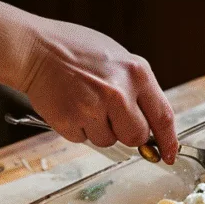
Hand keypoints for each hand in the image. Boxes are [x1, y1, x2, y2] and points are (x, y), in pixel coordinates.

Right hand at [17, 20, 177, 162]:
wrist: (35, 49)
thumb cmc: (78, 51)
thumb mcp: (119, 60)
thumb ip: (138, 91)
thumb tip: (153, 129)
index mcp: (136, 73)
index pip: (163, 117)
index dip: (169, 141)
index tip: (170, 155)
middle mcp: (118, 92)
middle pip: (136, 136)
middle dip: (128, 134)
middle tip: (112, 117)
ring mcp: (92, 108)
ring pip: (109, 141)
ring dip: (99, 129)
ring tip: (85, 101)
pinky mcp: (70, 121)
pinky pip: (84, 139)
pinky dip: (78, 128)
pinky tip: (71, 105)